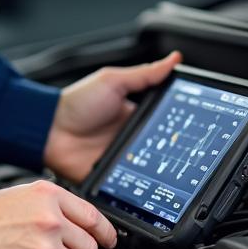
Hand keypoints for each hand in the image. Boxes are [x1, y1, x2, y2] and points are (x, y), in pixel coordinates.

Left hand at [43, 51, 181, 182]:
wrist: (49, 129)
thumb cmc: (76, 102)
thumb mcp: (112, 81)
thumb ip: (144, 74)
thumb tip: (174, 59)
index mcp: (135, 115)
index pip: (165, 123)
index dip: (181, 127)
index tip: (198, 131)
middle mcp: (131, 138)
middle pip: (161, 148)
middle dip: (174, 153)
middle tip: (186, 155)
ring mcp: (122, 159)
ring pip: (150, 170)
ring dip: (159, 171)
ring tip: (171, 173)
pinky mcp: (112, 177)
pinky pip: (130, 187)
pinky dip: (140, 189)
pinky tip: (149, 188)